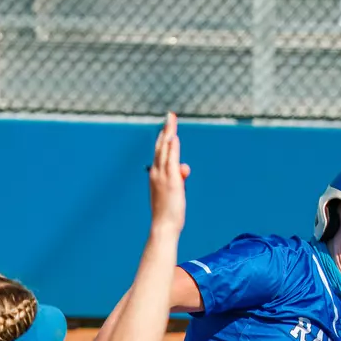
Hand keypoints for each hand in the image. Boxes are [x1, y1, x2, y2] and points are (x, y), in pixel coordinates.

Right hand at [149, 112, 189, 232]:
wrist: (163, 225)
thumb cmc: (168, 212)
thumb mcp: (174, 191)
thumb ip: (179, 178)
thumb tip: (184, 168)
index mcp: (155, 175)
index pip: (159, 152)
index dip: (163, 138)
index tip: (167, 127)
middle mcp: (156, 172)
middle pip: (161, 146)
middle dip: (166, 130)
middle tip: (170, 115)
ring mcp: (162, 176)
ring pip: (165, 150)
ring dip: (168, 133)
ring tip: (171, 119)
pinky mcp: (171, 181)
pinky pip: (171, 161)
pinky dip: (172, 148)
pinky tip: (174, 137)